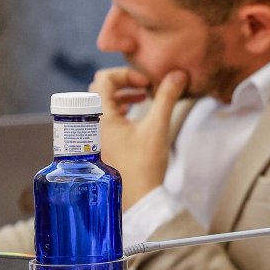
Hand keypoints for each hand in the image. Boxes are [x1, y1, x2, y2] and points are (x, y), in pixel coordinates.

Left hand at [89, 67, 186, 209]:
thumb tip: (178, 74)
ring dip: (123, 96)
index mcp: (100, 115)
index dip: (126, 75)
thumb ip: (166, 97)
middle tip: (146, 88)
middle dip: (125, 83)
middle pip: (100, 89)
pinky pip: (105, 118)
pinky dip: (120, 110)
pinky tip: (136, 115)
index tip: (146, 83)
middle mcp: (92, 123)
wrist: (139, 195)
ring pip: (102, 103)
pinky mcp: (101, 143)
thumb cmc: (145, 163)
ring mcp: (95, 134)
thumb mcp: (158, 126)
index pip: (104, 79)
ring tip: (143, 98)